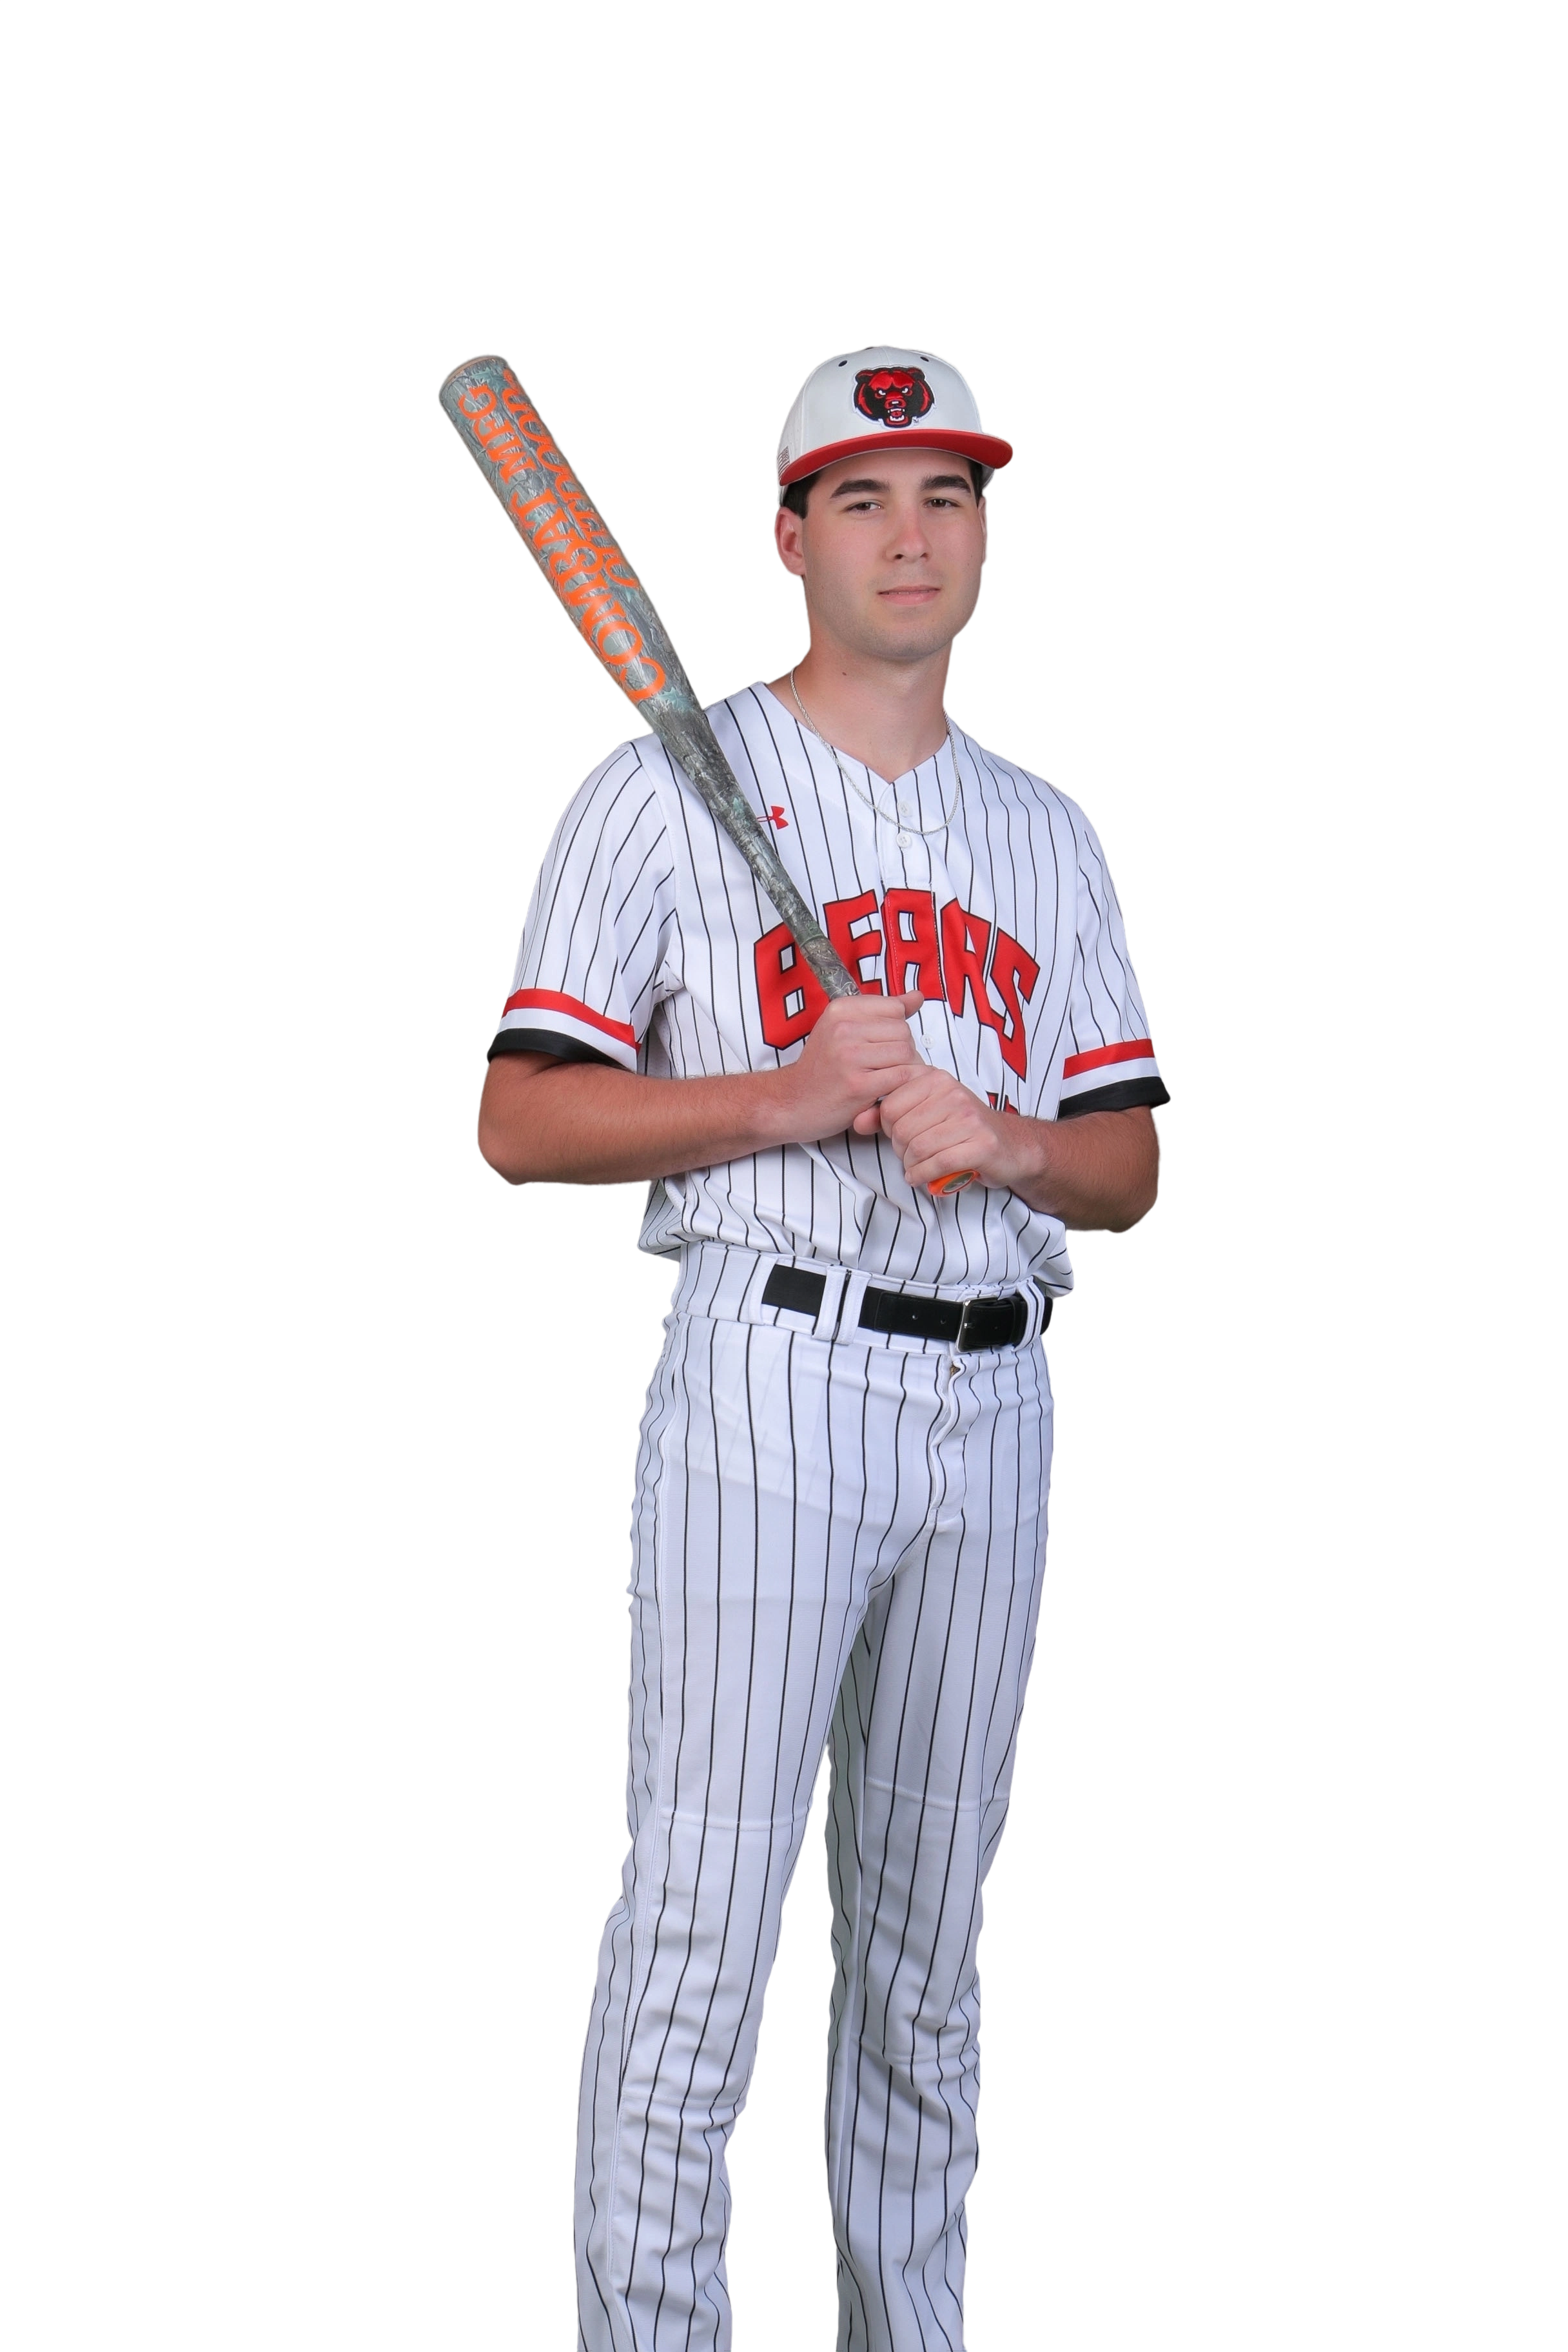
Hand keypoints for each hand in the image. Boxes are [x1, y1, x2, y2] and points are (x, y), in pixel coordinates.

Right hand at [770, 989, 924, 1143]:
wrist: (793, 1102)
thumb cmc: (822, 1067)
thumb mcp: (845, 1028)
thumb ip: (883, 1012)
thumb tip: (917, 997)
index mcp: (840, 1009)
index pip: (894, 1007)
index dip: (896, 1027)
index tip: (881, 1043)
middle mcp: (843, 1028)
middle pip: (903, 1031)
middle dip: (903, 1049)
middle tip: (885, 1065)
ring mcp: (850, 1056)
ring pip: (906, 1053)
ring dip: (904, 1068)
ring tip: (886, 1077)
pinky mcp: (858, 1085)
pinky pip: (902, 1076)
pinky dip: (902, 1085)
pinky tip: (888, 1090)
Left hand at [860, 1063, 1031, 1195]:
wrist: (1012, 1146)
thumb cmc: (964, 1129)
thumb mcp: (925, 1113)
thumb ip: (889, 1115)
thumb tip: (857, 1121)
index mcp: (936, 1079)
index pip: (889, 1106)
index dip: (888, 1128)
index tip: (900, 1135)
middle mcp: (952, 1093)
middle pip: (901, 1130)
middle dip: (900, 1150)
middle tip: (912, 1156)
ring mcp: (969, 1119)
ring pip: (917, 1149)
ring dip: (912, 1166)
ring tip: (919, 1167)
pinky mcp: (981, 1145)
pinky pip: (937, 1164)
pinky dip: (924, 1176)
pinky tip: (922, 1177)